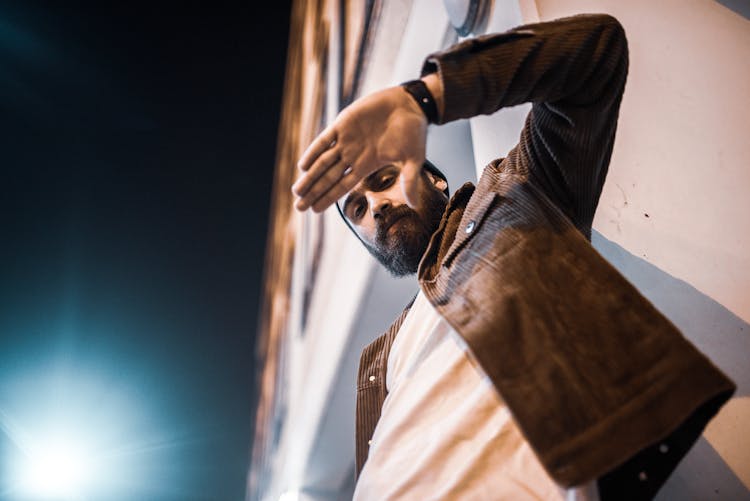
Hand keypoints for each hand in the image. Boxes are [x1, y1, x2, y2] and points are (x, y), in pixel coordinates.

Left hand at [292, 85, 427, 211]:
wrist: (409, 104)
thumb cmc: (413, 132)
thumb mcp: (414, 159)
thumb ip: (410, 181)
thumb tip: (415, 206)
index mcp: (366, 165)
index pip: (342, 186)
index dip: (328, 198)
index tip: (315, 211)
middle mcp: (353, 155)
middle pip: (328, 177)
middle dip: (313, 192)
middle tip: (299, 207)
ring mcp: (346, 140)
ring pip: (322, 162)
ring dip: (309, 176)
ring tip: (296, 192)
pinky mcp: (343, 123)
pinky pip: (324, 140)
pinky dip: (313, 152)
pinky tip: (302, 166)